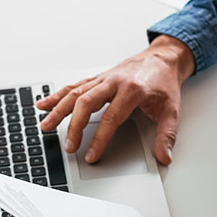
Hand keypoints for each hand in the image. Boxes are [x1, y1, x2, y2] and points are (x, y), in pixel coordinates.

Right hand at [37, 35, 194, 164]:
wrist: (163, 59)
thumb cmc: (165, 83)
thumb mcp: (172, 110)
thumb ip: (167, 135)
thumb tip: (164, 157)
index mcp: (132, 90)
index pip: (111, 118)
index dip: (99, 139)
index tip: (91, 155)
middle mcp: (114, 82)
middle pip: (86, 104)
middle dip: (74, 127)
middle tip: (69, 146)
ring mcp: (104, 79)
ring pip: (76, 93)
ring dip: (58, 110)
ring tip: (46, 126)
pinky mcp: (98, 78)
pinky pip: (75, 86)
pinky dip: (58, 95)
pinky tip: (44, 104)